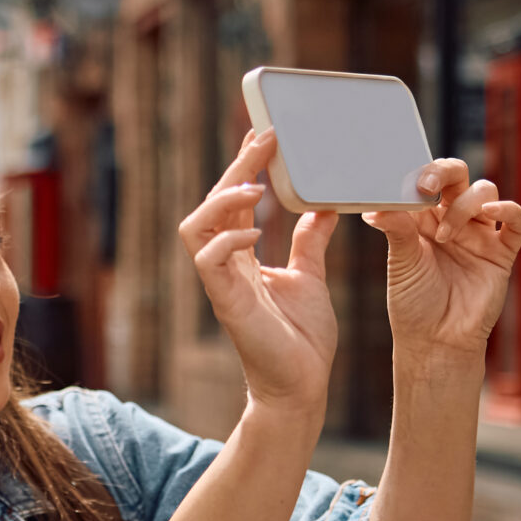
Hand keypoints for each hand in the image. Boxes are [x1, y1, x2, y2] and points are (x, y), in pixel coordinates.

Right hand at [178, 131, 338, 408]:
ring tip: (254, 187)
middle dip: (234, 169)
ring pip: (196, 228)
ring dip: (222, 201)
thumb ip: (309, 240)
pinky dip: (228, 241)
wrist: (302, 386)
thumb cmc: (302, 337)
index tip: (262, 134)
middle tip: (263, 140)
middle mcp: (224, 266)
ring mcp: (221, 284)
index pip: (231, 201)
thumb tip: (324, 205)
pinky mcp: (227, 304)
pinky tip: (254, 232)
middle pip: (211, 205)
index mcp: (240, 257)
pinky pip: (209, 263)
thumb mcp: (310, 275)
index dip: (241, 166)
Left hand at [363, 159, 520, 364]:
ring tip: (443, 236)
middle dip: (444, 172)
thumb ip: (395, 229)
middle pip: (458, 176)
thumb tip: (375, 206)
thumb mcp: (400, 263)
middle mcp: (452, 220)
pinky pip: (517, 221)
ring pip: (484, 192)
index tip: (408, 182)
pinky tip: (491, 213)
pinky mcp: (502, 253)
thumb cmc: (413, 303)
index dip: (421, 173)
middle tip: (427, 188)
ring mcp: (479, 235)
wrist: (436, 342)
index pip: (428, 180)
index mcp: (423, 218)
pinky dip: (508, 210)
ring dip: (464, 205)